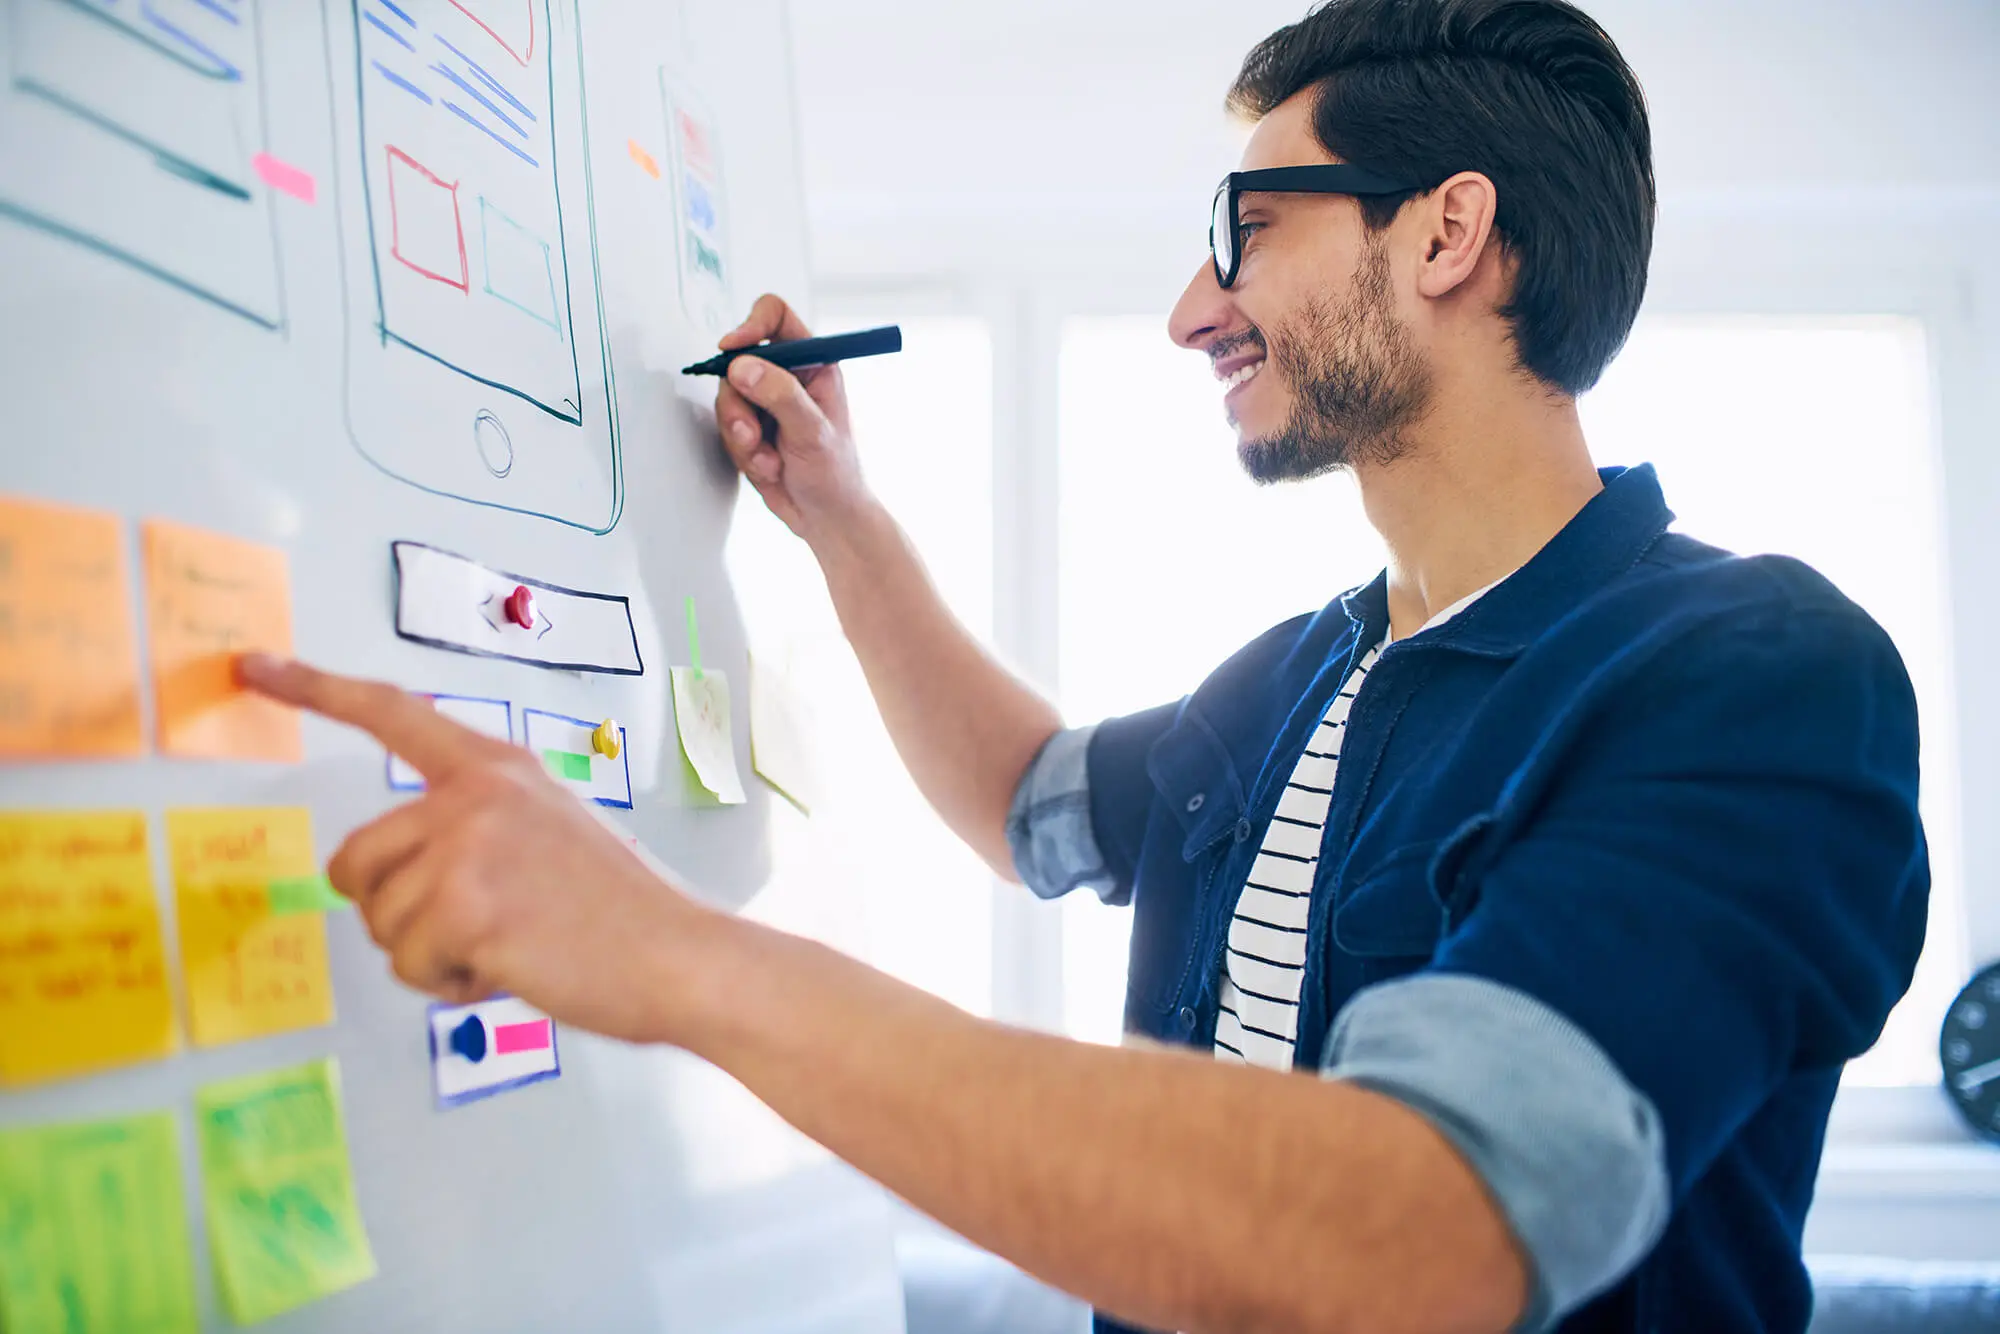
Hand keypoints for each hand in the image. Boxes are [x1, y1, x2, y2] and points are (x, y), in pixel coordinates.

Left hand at [236, 654, 718, 1043]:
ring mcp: (467, 847)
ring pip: (381, 922)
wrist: (676, 954)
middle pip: (355, 860)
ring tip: (508, 946)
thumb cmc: (619, 909)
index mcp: (495, 767)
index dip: (315, 689)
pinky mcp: (465, 907)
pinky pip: (408, 964)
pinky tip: (510, 969)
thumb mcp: (547, 830)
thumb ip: (474, 827)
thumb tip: (399, 872)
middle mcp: (474, 794)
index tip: (254, 666)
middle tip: (472, 927)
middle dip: (393, 909)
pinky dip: (449, 983)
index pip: (392, 712)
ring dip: (431, 953)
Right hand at [715, 294, 872, 542]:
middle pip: (738, 362)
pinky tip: (768, 466)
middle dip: (741, 403)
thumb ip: (779, 395)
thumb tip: (743, 367)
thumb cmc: (836, 474)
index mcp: (814, 363)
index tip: (732, 348)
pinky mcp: (750, 426)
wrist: (826, 518)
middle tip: (752, 432)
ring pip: (728, 397)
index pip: (775, 317)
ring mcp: (765, 401)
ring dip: (742, 435)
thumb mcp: (812, 432)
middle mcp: (787, 375)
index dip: (750, 326)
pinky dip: (742, 452)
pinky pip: (726, 426)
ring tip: (768, 458)